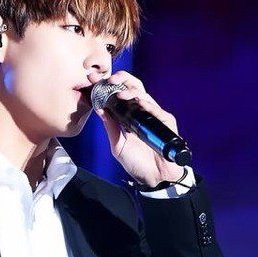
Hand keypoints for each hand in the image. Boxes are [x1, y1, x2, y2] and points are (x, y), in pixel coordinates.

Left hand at [92, 70, 187, 187]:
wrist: (154, 177)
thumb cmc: (137, 162)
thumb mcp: (117, 145)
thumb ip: (110, 127)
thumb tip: (99, 109)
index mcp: (127, 115)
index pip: (116, 94)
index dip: (105, 85)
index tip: (92, 79)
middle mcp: (139, 112)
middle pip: (132, 87)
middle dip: (120, 79)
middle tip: (108, 80)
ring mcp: (153, 115)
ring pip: (143, 94)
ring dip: (131, 91)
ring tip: (120, 94)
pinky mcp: (165, 122)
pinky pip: (157, 110)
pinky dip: (149, 105)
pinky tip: (140, 103)